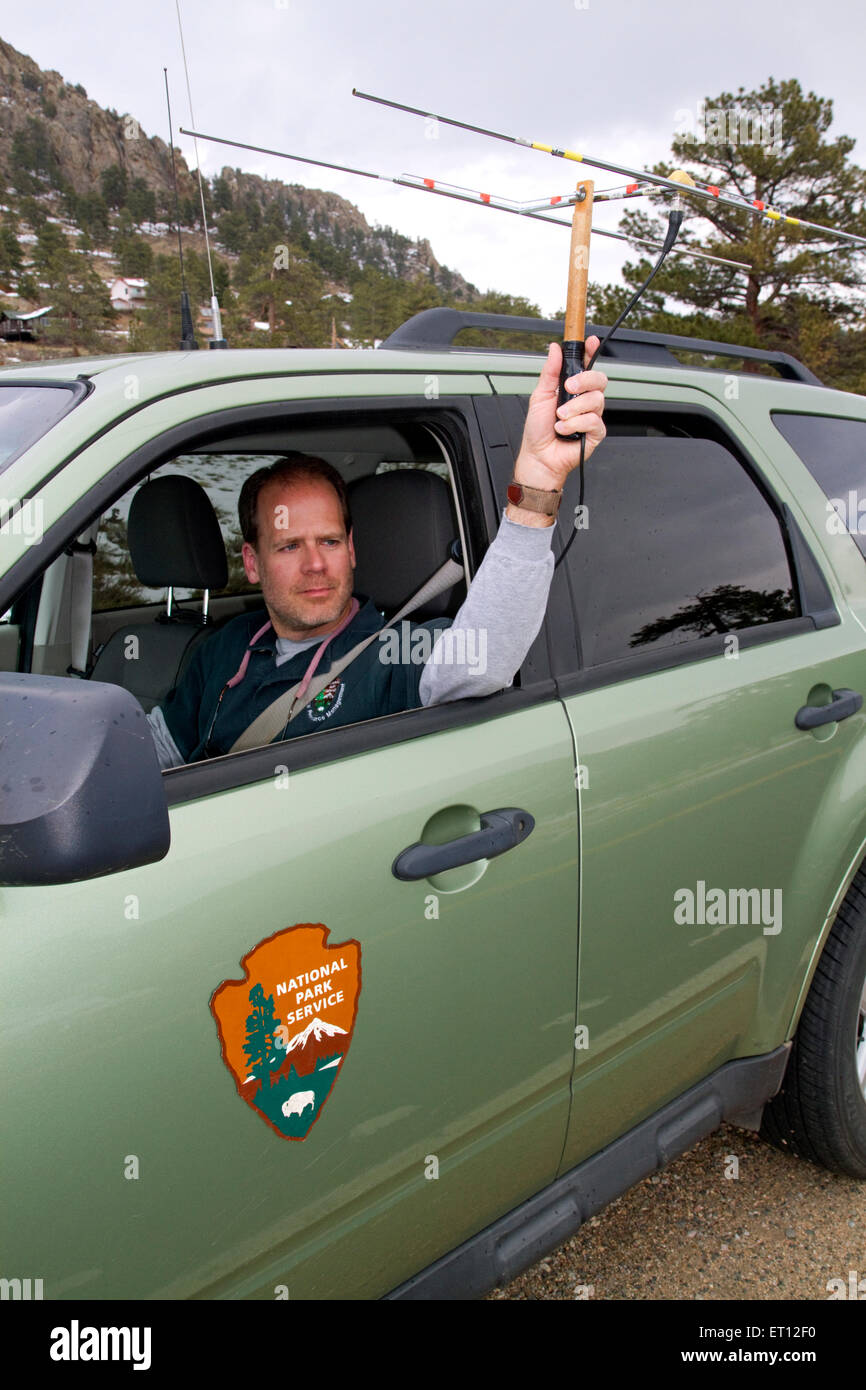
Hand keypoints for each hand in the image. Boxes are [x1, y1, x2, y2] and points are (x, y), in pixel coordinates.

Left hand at [508, 339, 606, 522]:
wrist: (539, 456)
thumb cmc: (538, 430)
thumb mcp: (540, 395)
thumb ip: (550, 371)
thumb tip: (554, 348)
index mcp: (572, 388)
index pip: (587, 365)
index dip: (591, 352)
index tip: (592, 342)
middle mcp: (584, 400)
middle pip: (599, 379)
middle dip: (584, 381)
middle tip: (567, 389)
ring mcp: (592, 415)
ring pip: (596, 400)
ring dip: (573, 409)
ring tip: (559, 419)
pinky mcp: (596, 432)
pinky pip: (594, 420)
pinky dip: (576, 424)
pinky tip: (564, 430)